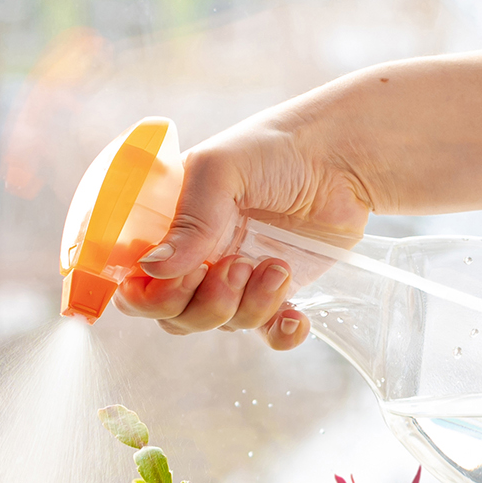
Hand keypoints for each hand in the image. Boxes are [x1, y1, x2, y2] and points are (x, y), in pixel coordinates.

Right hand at [113, 99, 372, 351]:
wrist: (344, 155)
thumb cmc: (277, 148)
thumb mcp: (222, 169)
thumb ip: (190, 219)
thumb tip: (154, 270)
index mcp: (171, 229)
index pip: (136, 284)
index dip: (146, 297)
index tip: (176, 281)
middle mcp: (197, 259)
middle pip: (175, 317)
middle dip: (206, 303)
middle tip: (237, 265)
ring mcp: (237, 280)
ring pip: (222, 325)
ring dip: (249, 306)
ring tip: (277, 266)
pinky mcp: (277, 294)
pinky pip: (268, 334)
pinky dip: (281, 333)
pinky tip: (296, 315)